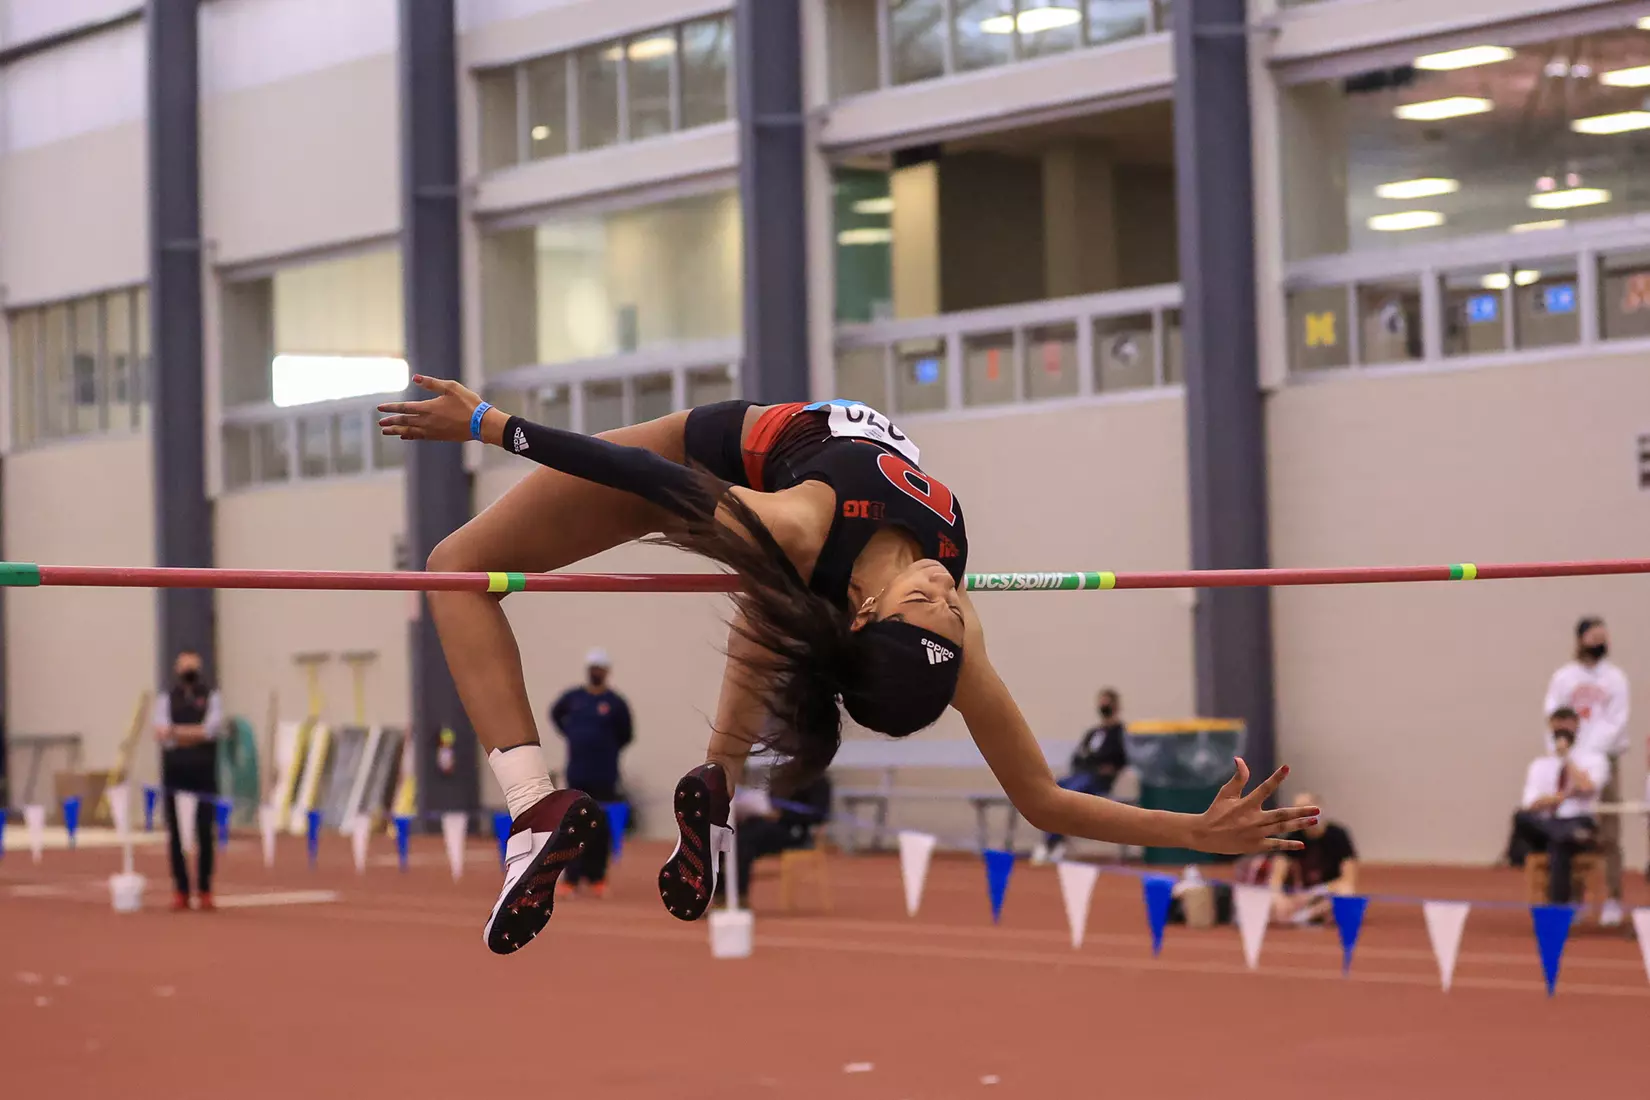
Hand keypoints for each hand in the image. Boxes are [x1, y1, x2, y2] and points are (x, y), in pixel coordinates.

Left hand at [377, 375, 487, 442]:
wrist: (480, 424)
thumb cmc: (468, 403)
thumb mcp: (451, 387)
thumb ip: (431, 383)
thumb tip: (415, 377)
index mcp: (428, 408)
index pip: (404, 408)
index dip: (391, 408)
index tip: (380, 409)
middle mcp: (427, 421)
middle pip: (404, 422)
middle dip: (391, 422)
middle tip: (380, 423)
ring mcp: (432, 431)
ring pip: (409, 431)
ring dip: (397, 431)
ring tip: (386, 432)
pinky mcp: (438, 437)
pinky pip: (419, 437)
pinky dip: (410, 436)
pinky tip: (405, 437)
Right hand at [1185, 759, 1317, 854]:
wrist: (1204, 835)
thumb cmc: (1216, 811)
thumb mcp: (1225, 793)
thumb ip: (1237, 778)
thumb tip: (1240, 759)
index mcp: (1246, 804)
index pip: (1264, 788)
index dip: (1276, 777)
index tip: (1287, 767)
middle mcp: (1253, 819)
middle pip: (1282, 815)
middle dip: (1300, 811)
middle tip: (1317, 809)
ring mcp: (1256, 834)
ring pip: (1282, 829)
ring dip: (1299, 825)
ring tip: (1314, 821)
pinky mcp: (1255, 845)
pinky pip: (1274, 845)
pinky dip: (1288, 845)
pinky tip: (1301, 845)